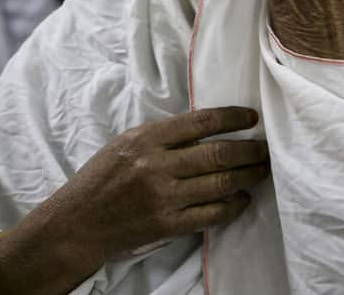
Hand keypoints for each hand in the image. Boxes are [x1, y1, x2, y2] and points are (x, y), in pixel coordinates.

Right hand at [0, 107, 267, 294]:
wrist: (76, 224)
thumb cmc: (102, 178)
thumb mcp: (127, 143)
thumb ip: (164, 135)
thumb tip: (209, 125)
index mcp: (146, 139)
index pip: (201, 121)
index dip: (232, 118)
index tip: (252, 118)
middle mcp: (156, 166)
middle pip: (219, 154)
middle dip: (251, 150)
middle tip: (266, 148)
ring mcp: (163, 197)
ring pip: (221, 183)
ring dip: (249, 176)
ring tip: (262, 170)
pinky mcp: (167, 224)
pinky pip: (212, 214)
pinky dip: (233, 205)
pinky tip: (242, 198)